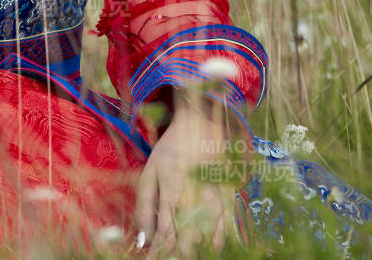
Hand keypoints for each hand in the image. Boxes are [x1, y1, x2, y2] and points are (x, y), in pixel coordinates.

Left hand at [134, 92, 246, 255]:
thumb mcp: (149, 173)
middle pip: (187, 241)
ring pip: (208, 237)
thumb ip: (144, 207)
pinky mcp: (228, 197)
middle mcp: (194, 199)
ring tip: (187, 257)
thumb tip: (142, 240)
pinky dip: (218, 243)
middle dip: (177, 256)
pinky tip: (211, 251)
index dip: (160, 254)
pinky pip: (226, 228)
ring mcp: (214, 199)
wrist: (202, 126)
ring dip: (197, 251)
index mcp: (171, 192)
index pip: (165, 235)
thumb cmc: (171, 150)